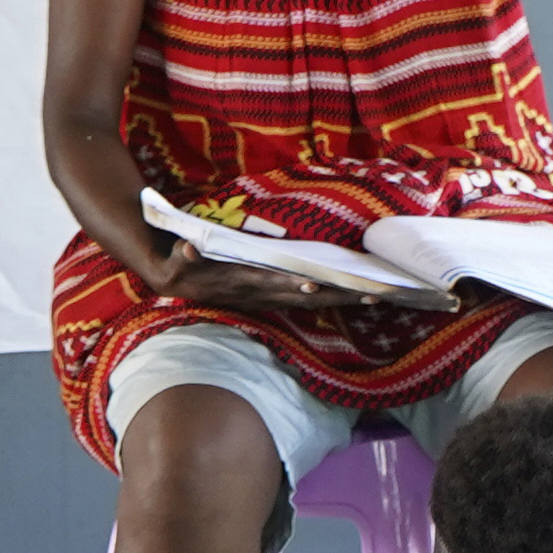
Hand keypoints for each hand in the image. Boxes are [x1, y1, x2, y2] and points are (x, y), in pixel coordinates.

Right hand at [161, 240, 394, 324]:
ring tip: (375, 296)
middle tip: (369, 293)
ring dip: (341, 299)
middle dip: (335, 296)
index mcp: (240, 281)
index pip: (270, 283)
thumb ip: (182, 254)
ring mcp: (268, 298)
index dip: (290, 284)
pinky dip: (332, 299)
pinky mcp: (273, 297)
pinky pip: (308, 301)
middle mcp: (259, 293)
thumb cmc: (180, 262)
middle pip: (302, 296)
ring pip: (310, 301)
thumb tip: (186, 251)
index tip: (313, 282)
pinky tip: (356, 296)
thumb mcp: (176, 257)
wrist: (176, 280)